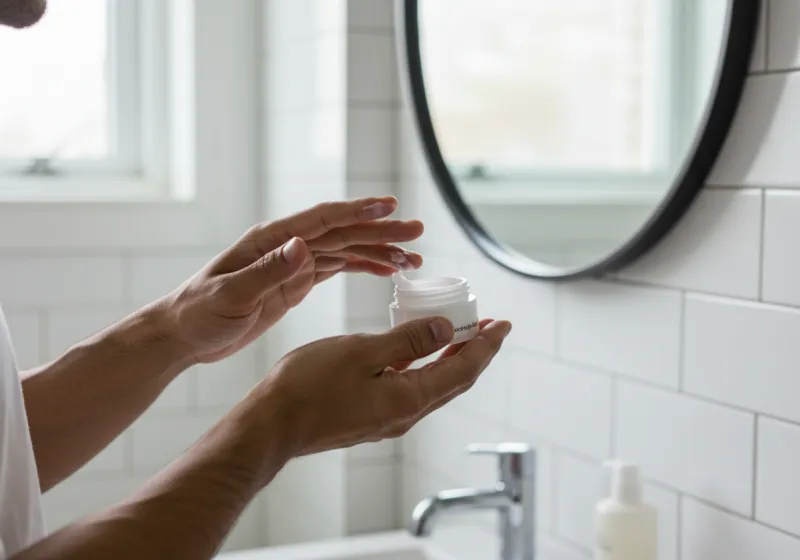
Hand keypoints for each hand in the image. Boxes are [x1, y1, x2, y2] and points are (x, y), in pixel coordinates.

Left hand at [157, 197, 422, 362]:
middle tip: (417, 233)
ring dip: (379, 252)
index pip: (322, 219)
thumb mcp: (231, 295)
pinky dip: (364, 267)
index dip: (357, 212)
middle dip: (382, 231)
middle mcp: (286, 245)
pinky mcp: (296, 282)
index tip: (390, 207)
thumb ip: (268, 271)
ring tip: (413, 258)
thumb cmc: (199, 312)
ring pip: (346, 250)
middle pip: (343, 232)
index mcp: (271, 240)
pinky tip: (386, 271)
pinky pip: (338, 268)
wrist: (184, 334)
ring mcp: (293, 262)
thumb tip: (303, 244)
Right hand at [250, 317, 511, 456]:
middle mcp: (405, 414)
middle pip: (454, 380)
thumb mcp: (363, 352)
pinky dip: (424, 366)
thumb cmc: (309, 387)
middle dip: (475, 352)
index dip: (486, 345)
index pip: (463, 369)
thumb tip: (445, 328)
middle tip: (489, 326)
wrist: (271, 425)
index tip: (503, 324)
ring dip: (451, 358)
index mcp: (409, 398)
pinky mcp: (372, 417)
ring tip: (459, 333)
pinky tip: (415, 351)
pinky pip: (411, 388)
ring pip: (434, 385)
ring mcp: (388, 418)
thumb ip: (408, 340)